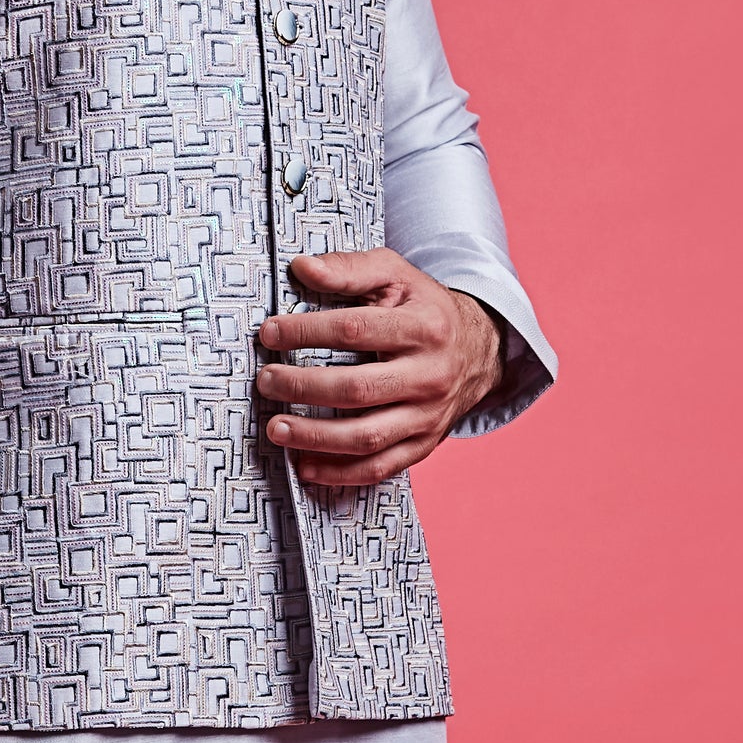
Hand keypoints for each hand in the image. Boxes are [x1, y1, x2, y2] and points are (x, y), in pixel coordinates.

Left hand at [256, 251, 502, 492]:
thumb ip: (350, 269)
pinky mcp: (424, 444)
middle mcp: (430, 375)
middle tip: (266, 381)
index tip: (269, 333)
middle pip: (358, 389)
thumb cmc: (423, 308)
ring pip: (367, 436)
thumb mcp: (395, 275)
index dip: (307, 332)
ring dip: (315, 437)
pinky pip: (380, 467)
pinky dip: (340, 473)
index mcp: (423, 327)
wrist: (476, 348)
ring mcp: (429, 416)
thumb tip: (303, 268)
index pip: (356, 330)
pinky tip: (305, 467)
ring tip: (275, 429)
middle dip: (304, 387)